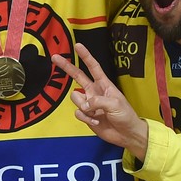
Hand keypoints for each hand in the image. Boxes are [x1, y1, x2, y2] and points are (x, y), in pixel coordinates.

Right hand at [53, 43, 149, 159]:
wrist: (126, 134)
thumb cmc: (126, 116)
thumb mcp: (115, 104)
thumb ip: (98, 101)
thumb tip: (84, 104)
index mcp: (104, 85)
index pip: (93, 67)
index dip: (85, 56)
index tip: (78, 46)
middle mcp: (94, 92)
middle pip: (77, 76)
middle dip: (66, 67)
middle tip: (55, 57)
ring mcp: (89, 103)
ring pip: (75, 98)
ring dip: (84, 107)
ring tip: (97, 113)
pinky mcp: (86, 115)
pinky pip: (78, 113)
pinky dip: (86, 118)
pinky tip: (97, 121)